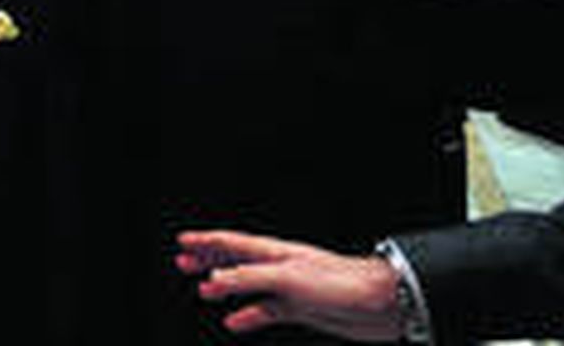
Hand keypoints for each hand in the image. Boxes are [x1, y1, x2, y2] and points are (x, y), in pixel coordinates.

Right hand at [175, 230, 403, 340]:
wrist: (381, 304)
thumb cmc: (342, 284)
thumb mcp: (288, 279)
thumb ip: (250, 278)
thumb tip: (215, 279)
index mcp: (275, 252)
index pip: (232, 243)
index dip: (206, 242)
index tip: (183, 241)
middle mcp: (280, 267)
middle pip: (235, 260)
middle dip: (209, 260)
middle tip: (183, 262)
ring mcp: (290, 288)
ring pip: (247, 285)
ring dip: (224, 287)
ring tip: (203, 290)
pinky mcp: (301, 309)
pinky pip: (266, 311)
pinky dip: (248, 315)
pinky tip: (235, 322)